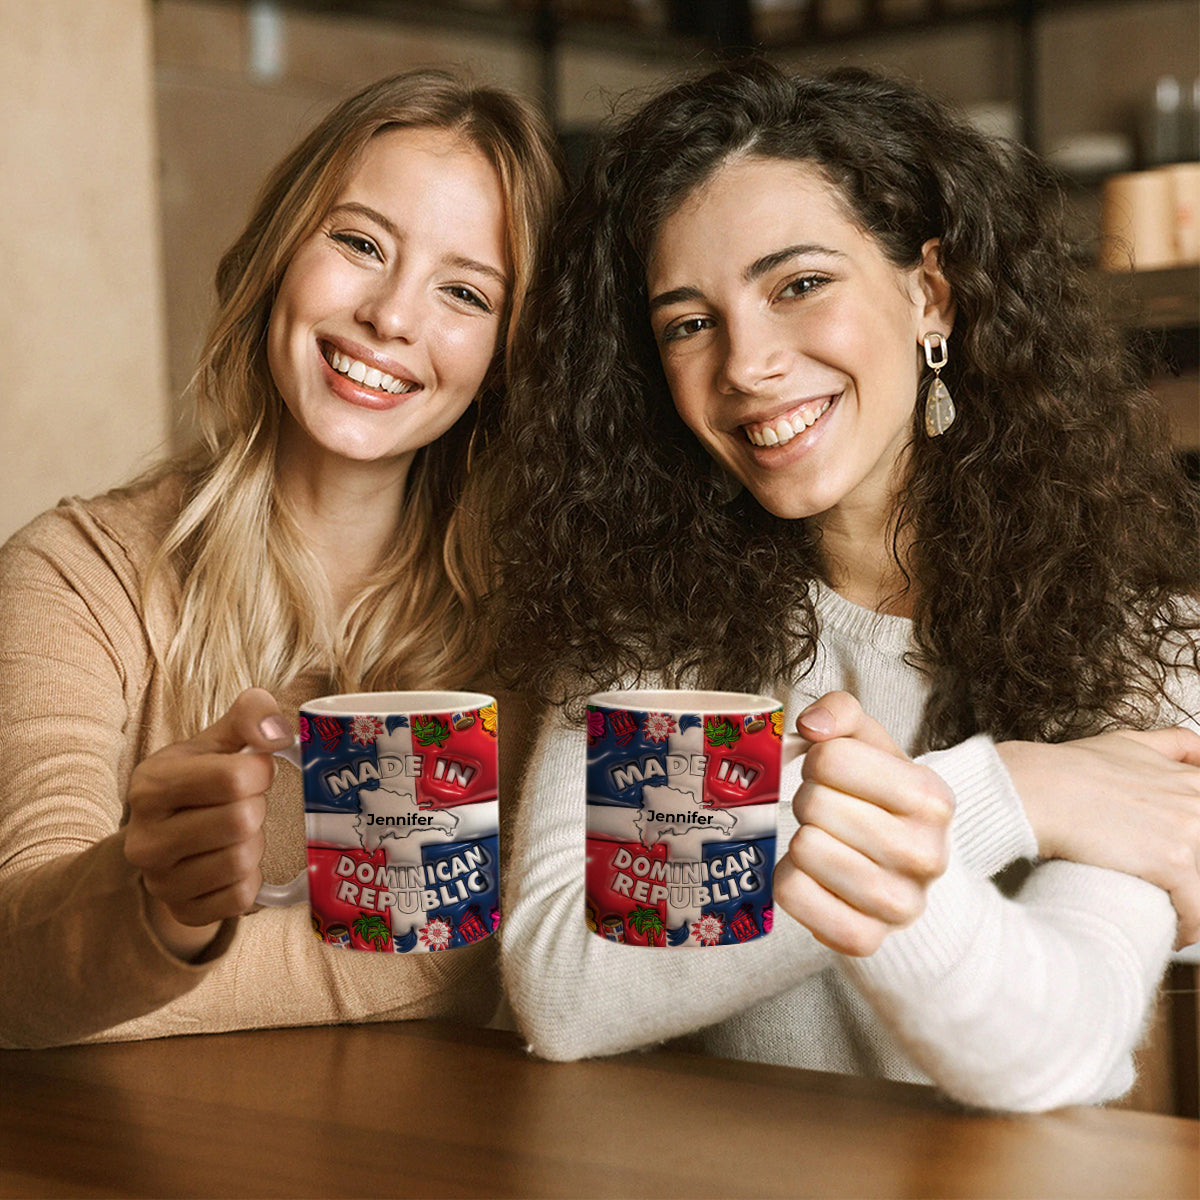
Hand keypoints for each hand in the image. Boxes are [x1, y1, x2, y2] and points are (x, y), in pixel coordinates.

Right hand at [124, 688, 292, 957]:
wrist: (169, 837)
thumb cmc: (201, 781)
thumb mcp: (218, 740)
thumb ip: (250, 715)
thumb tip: (279, 732)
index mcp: (151, 785)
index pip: (232, 778)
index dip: (260, 772)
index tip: (256, 771)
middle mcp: (145, 838)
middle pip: (240, 821)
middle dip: (257, 808)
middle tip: (246, 804)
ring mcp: (160, 882)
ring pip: (242, 861)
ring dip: (256, 844)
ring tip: (239, 833)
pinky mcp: (182, 911)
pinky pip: (241, 898)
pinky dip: (251, 879)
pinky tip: (236, 862)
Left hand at [773, 691, 953, 956]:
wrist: (904, 873)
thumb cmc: (877, 799)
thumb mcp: (870, 745)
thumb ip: (842, 712)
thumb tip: (811, 725)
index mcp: (932, 797)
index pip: (830, 758)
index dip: (818, 760)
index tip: (832, 774)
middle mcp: (926, 854)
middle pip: (813, 804)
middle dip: (808, 801)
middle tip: (826, 812)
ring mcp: (899, 905)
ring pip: (804, 850)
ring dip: (800, 840)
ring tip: (823, 841)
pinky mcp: (865, 940)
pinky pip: (792, 894)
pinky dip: (789, 879)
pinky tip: (813, 876)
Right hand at [997, 727, 1199, 947]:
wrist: (1036, 789)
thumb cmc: (1067, 769)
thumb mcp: (1126, 743)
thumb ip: (1171, 744)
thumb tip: (1198, 750)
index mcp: (1190, 780)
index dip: (1194, 847)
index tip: (1185, 863)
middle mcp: (1197, 802)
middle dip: (1193, 877)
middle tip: (1172, 889)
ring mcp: (1190, 831)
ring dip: (1193, 905)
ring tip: (1173, 917)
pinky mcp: (1174, 861)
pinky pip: (1198, 911)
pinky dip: (1189, 928)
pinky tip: (1174, 933)